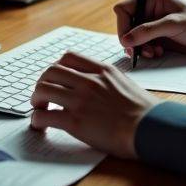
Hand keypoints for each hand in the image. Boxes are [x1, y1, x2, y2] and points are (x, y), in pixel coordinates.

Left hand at [29, 51, 157, 157]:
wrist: (150, 128)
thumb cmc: (143, 111)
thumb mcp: (125, 83)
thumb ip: (107, 80)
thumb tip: (96, 86)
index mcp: (102, 70)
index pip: (68, 57)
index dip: (57, 67)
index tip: (56, 79)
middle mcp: (89, 81)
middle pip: (50, 72)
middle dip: (42, 83)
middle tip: (42, 95)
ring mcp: (80, 100)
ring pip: (43, 90)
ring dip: (36, 100)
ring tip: (39, 109)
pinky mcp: (75, 121)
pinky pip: (44, 116)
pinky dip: (37, 121)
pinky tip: (40, 126)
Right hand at [113, 0, 185, 60]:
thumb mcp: (174, 25)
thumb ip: (148, 31)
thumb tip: (126, 39)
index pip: (124, 8)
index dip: (122, 25)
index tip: (127, 41)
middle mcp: (150, 9)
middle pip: (126, 24)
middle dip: (131, 39)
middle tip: (138, 52)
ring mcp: (153, 23)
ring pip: (133, 37)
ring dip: (139, 47)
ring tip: (153, 52)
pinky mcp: (158, 36)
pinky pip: (142, 44)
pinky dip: (146, 50)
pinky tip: (159, 52)